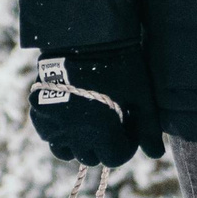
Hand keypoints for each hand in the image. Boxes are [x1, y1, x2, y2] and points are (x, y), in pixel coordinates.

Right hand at [28, 43, 164, 167]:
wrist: (84, 37)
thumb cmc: (119, 66)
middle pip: (91, 158)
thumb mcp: (140, 97)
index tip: (129, 131)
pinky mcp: (39, 114)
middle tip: (110, 125)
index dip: (125, 148)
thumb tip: (156, 155)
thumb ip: (148, 130)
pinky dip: (59, 133)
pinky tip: (70, 117)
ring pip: (67, 152)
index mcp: (101, 134)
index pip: (114, 159)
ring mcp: (54, 126)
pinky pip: (48, 136)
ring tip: (89, 125)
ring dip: (79, 145)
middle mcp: (75, 136)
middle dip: (103, 146)